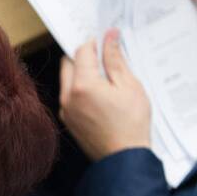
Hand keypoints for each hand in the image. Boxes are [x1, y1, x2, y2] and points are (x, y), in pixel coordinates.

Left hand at [59, 30, 150, 160]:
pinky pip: (70, 96)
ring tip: (106, 77)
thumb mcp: (129, 85)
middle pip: (68, 63)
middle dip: (84, 56)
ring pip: (67, 80)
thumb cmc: (131, 124)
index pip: (82, 51)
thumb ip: (115, 59)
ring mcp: (65, 109)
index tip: (107, 39)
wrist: (123, 158)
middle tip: (104, 56)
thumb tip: (109, 37)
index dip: (95, 42)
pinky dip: (80, 89)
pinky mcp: (68, 120)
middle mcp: (67, 96)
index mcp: (82, 85)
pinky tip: (100, 93)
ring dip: (82, 72)